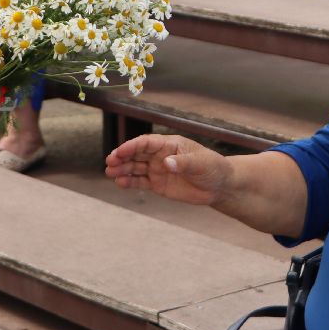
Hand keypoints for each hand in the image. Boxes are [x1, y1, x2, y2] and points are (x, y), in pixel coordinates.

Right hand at [104, 133, 230, 205]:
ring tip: (110, 173)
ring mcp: (158, 169)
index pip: (147, 143)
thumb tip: (167, 163)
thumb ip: (183, 163)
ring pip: (135, 167)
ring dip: (122, 169)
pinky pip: (141, 182)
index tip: (120, 151)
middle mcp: (160, 155)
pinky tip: (120, 183)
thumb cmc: (213, 168)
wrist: (219, 186)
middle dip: (122, 157)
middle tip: (109, 162)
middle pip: (137, 154)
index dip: (132, 146)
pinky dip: (130, 182)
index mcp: (170, 144)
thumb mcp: (201, 164)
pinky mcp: (158, 184)